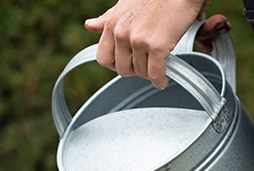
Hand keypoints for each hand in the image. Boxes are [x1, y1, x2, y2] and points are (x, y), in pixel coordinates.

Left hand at [85, 0, 229, 88]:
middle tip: (146, 66)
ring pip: (140, 73)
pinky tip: (164, 79)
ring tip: (158, 67)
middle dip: (135, 71)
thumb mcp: (125, 5)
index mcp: (112, 23)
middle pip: (122, 70)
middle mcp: (122, 33)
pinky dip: (160, 80)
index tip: (128, 64)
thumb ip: (108, 19)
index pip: (103, 58)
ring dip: (150, 75)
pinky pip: (155, 74)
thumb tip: (89, 25)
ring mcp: (138, 40)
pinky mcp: (156, 46)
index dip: (116, 65)